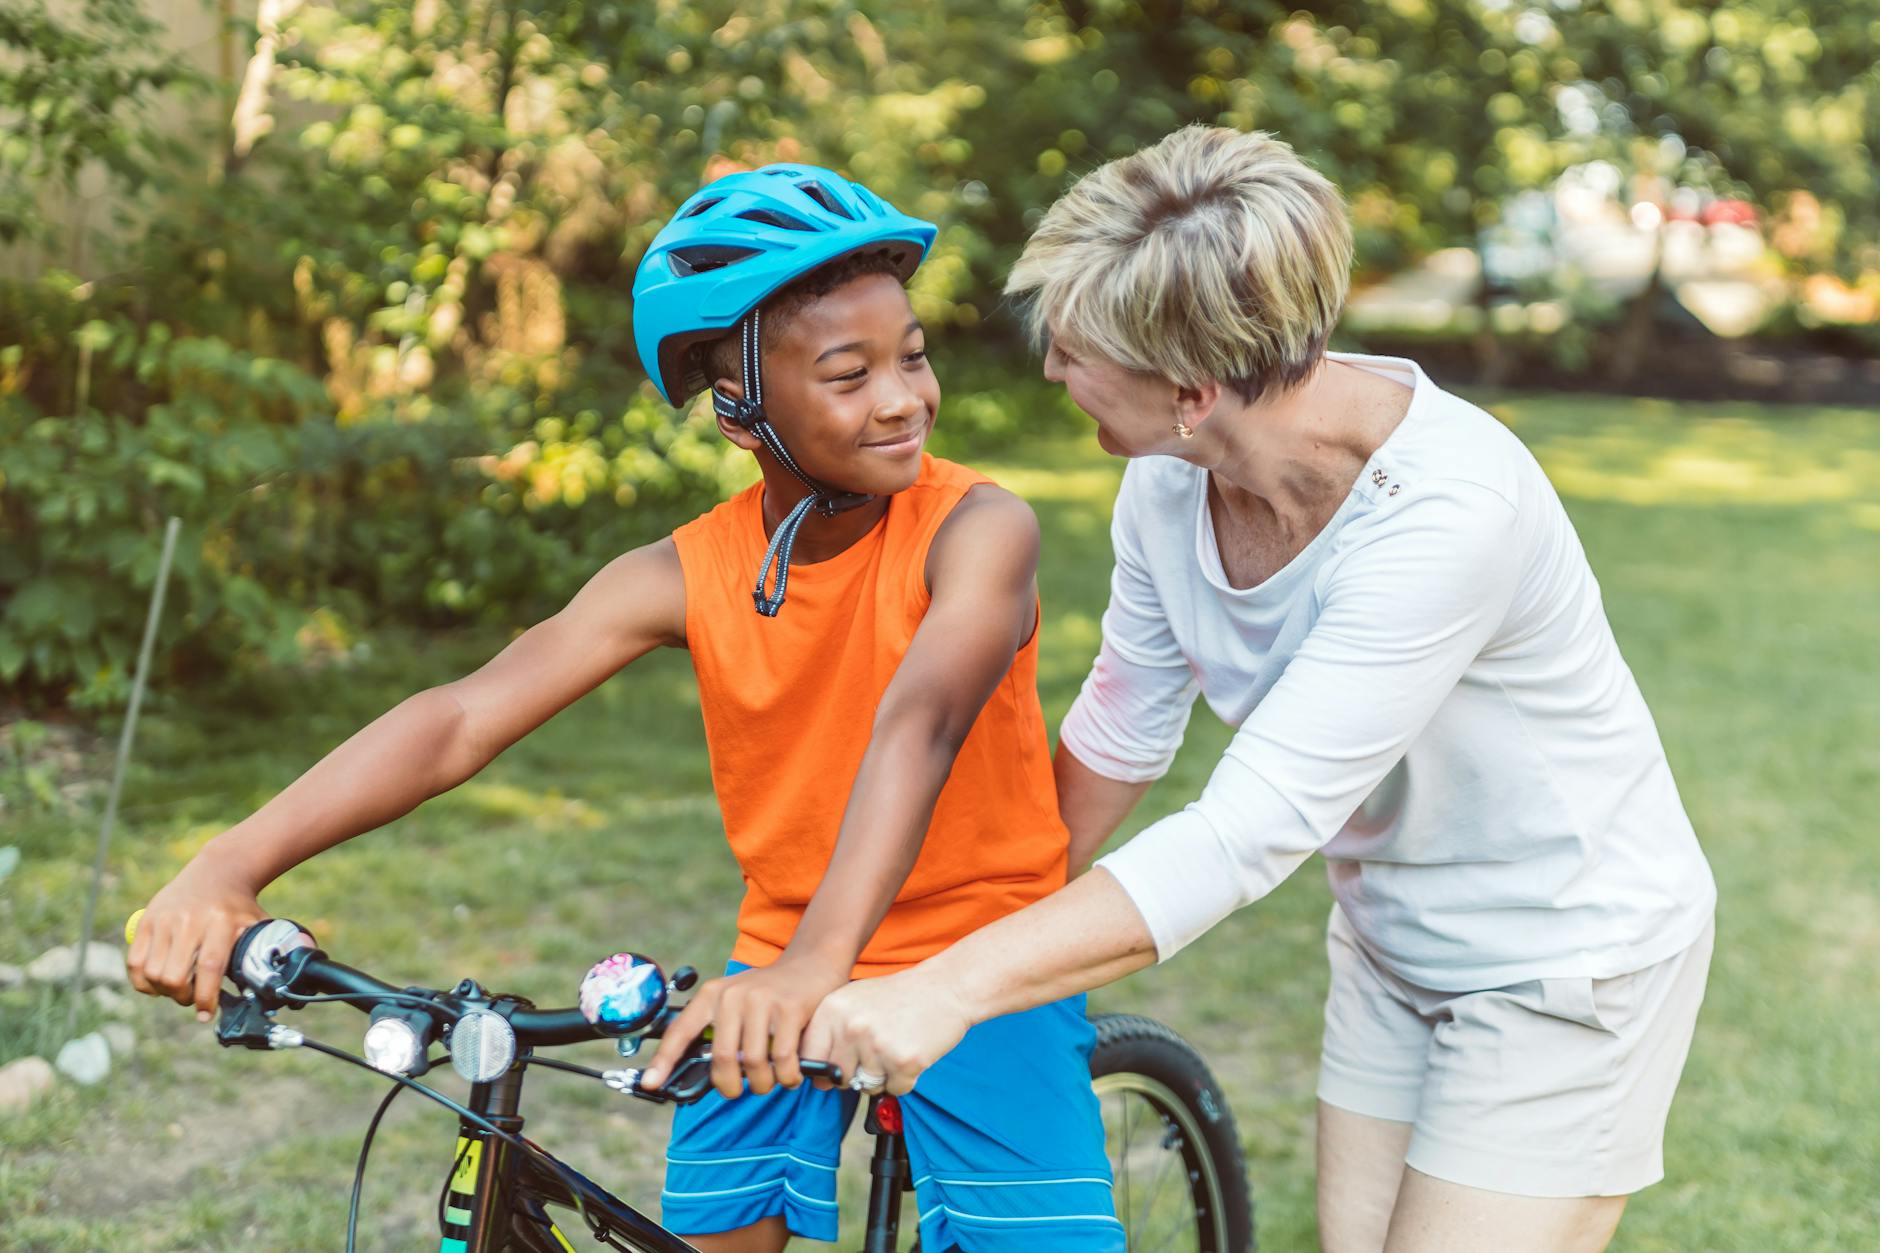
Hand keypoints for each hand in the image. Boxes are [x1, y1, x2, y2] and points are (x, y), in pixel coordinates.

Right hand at [126, 856, 265, 1020]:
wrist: (217, 873)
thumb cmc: (239, 908)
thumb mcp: (256, 925)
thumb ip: (259, 954)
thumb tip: (268, 989)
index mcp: (222, 922)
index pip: (209, 967)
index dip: (205, 997)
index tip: (206, 1015)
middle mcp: (190, 920)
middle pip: (174, 976)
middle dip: (182, 997)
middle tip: (192, 998)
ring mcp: (165, 919)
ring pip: (152, 973)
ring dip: (163, 991)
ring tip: (178, 988)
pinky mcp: (146, 920)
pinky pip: (135, 963)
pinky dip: (143, 981)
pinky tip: (158, 983)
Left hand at [639, 954, 848, 1098]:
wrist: (809, 965)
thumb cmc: (769, 994)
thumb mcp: (736, 1002)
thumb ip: (718, 1030)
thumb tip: (702, 1074)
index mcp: (712, 994)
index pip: (681, 1031)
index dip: (664, 1060)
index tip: (651, 1083)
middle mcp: (733, 995)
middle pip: (722, 1058)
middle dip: (729, 1086)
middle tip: (738, 1091)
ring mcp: (762, 1001)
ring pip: (753, 1063)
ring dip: (762, 1084)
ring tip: (769, 1081)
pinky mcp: (789, 1009)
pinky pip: (782, 1060)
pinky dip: (786, 1077)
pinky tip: (790, 1075)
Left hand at [800, 967, 971, 1096]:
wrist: (945, 987)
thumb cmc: (899, 997)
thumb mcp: (855, 1001)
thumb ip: (831, 1035)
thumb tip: (818, 1081)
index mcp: (832, 1009)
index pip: (809, 1057)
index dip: (823, 1068)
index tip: (838, 1064)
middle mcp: (851, 1027)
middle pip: (839, 1077)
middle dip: (856, 1074)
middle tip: (878, 1050)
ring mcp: (877, 1044)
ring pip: (867, 1086)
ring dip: (883, 1076)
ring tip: (897, 1046)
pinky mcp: (903, 1061)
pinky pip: (895, 1089)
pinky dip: (905, 1079)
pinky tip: (912, 1052)